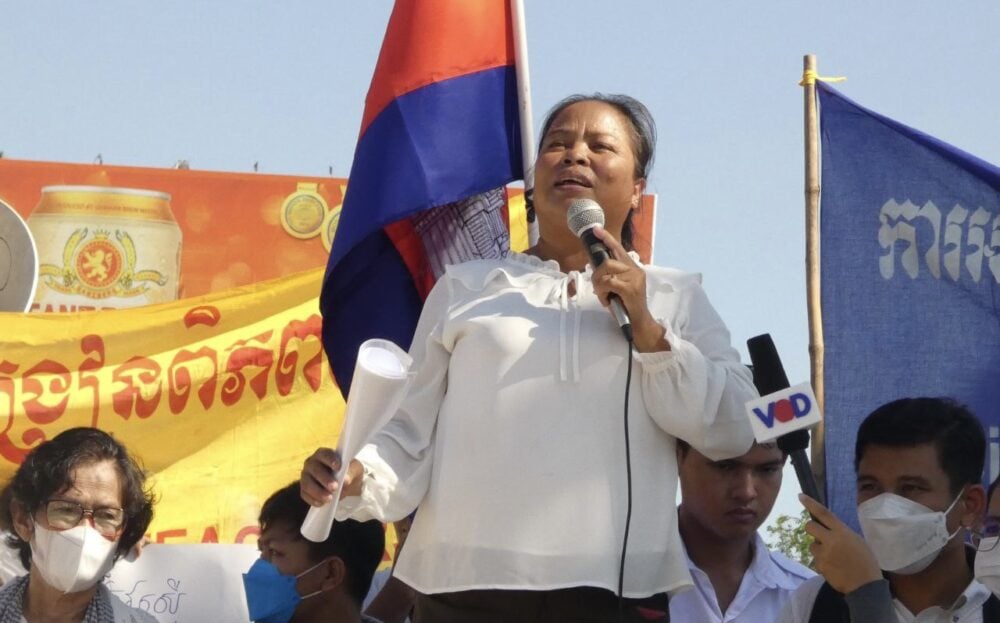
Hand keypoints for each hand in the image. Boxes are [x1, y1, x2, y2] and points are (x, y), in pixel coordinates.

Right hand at [300, 448, 364, 505]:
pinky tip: (321, 503)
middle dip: (324, 479)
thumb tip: (345, 481)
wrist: (344, 483)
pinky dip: (313, 499)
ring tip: (330, 498)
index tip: (338, 467)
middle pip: (315, 469)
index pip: (324, 454)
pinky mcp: (304, 489)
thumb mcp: (354, 470)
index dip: (330, 460)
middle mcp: (311, 463)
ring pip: (308, 483)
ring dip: (318, 492)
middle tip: (335, 487)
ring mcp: (306, 476)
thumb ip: (350, 474)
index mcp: (323, 454)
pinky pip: (305, 494)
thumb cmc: (348, 472)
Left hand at [590, 226, 667, 351]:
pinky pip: (609, 283)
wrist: (639, 323)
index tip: (596, 229)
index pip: (618, 249)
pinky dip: (603, 293)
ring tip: (603, 296)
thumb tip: (594, 267)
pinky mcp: (631, 288)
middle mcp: (635, 270)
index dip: (606, 238)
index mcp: (632, 268)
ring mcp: (634, 279)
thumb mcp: (617, 288)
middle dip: (596, 274)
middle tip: (597, 288)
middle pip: (607, 261)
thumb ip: (610, 276)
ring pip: (606, 272)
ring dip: (599, 285)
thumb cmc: (626, 307)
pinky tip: (607, 301)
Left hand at [800, 493, 881, 593]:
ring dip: (819, 548)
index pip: (823, 513)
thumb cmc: (866, 562)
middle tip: (819, 535)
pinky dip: (822, 562)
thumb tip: (829, 528)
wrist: (866, 585)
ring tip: (833, 557)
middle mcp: (830, 540)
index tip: (800, 496)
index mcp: (842, 532)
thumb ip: (841, 533)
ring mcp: (823, 553)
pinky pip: (816, 559)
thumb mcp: (857, 541)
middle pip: (810, 527)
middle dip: (812, 528)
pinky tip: (834, 567)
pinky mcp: (820, 565)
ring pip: (812, 545)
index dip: (810, 504)